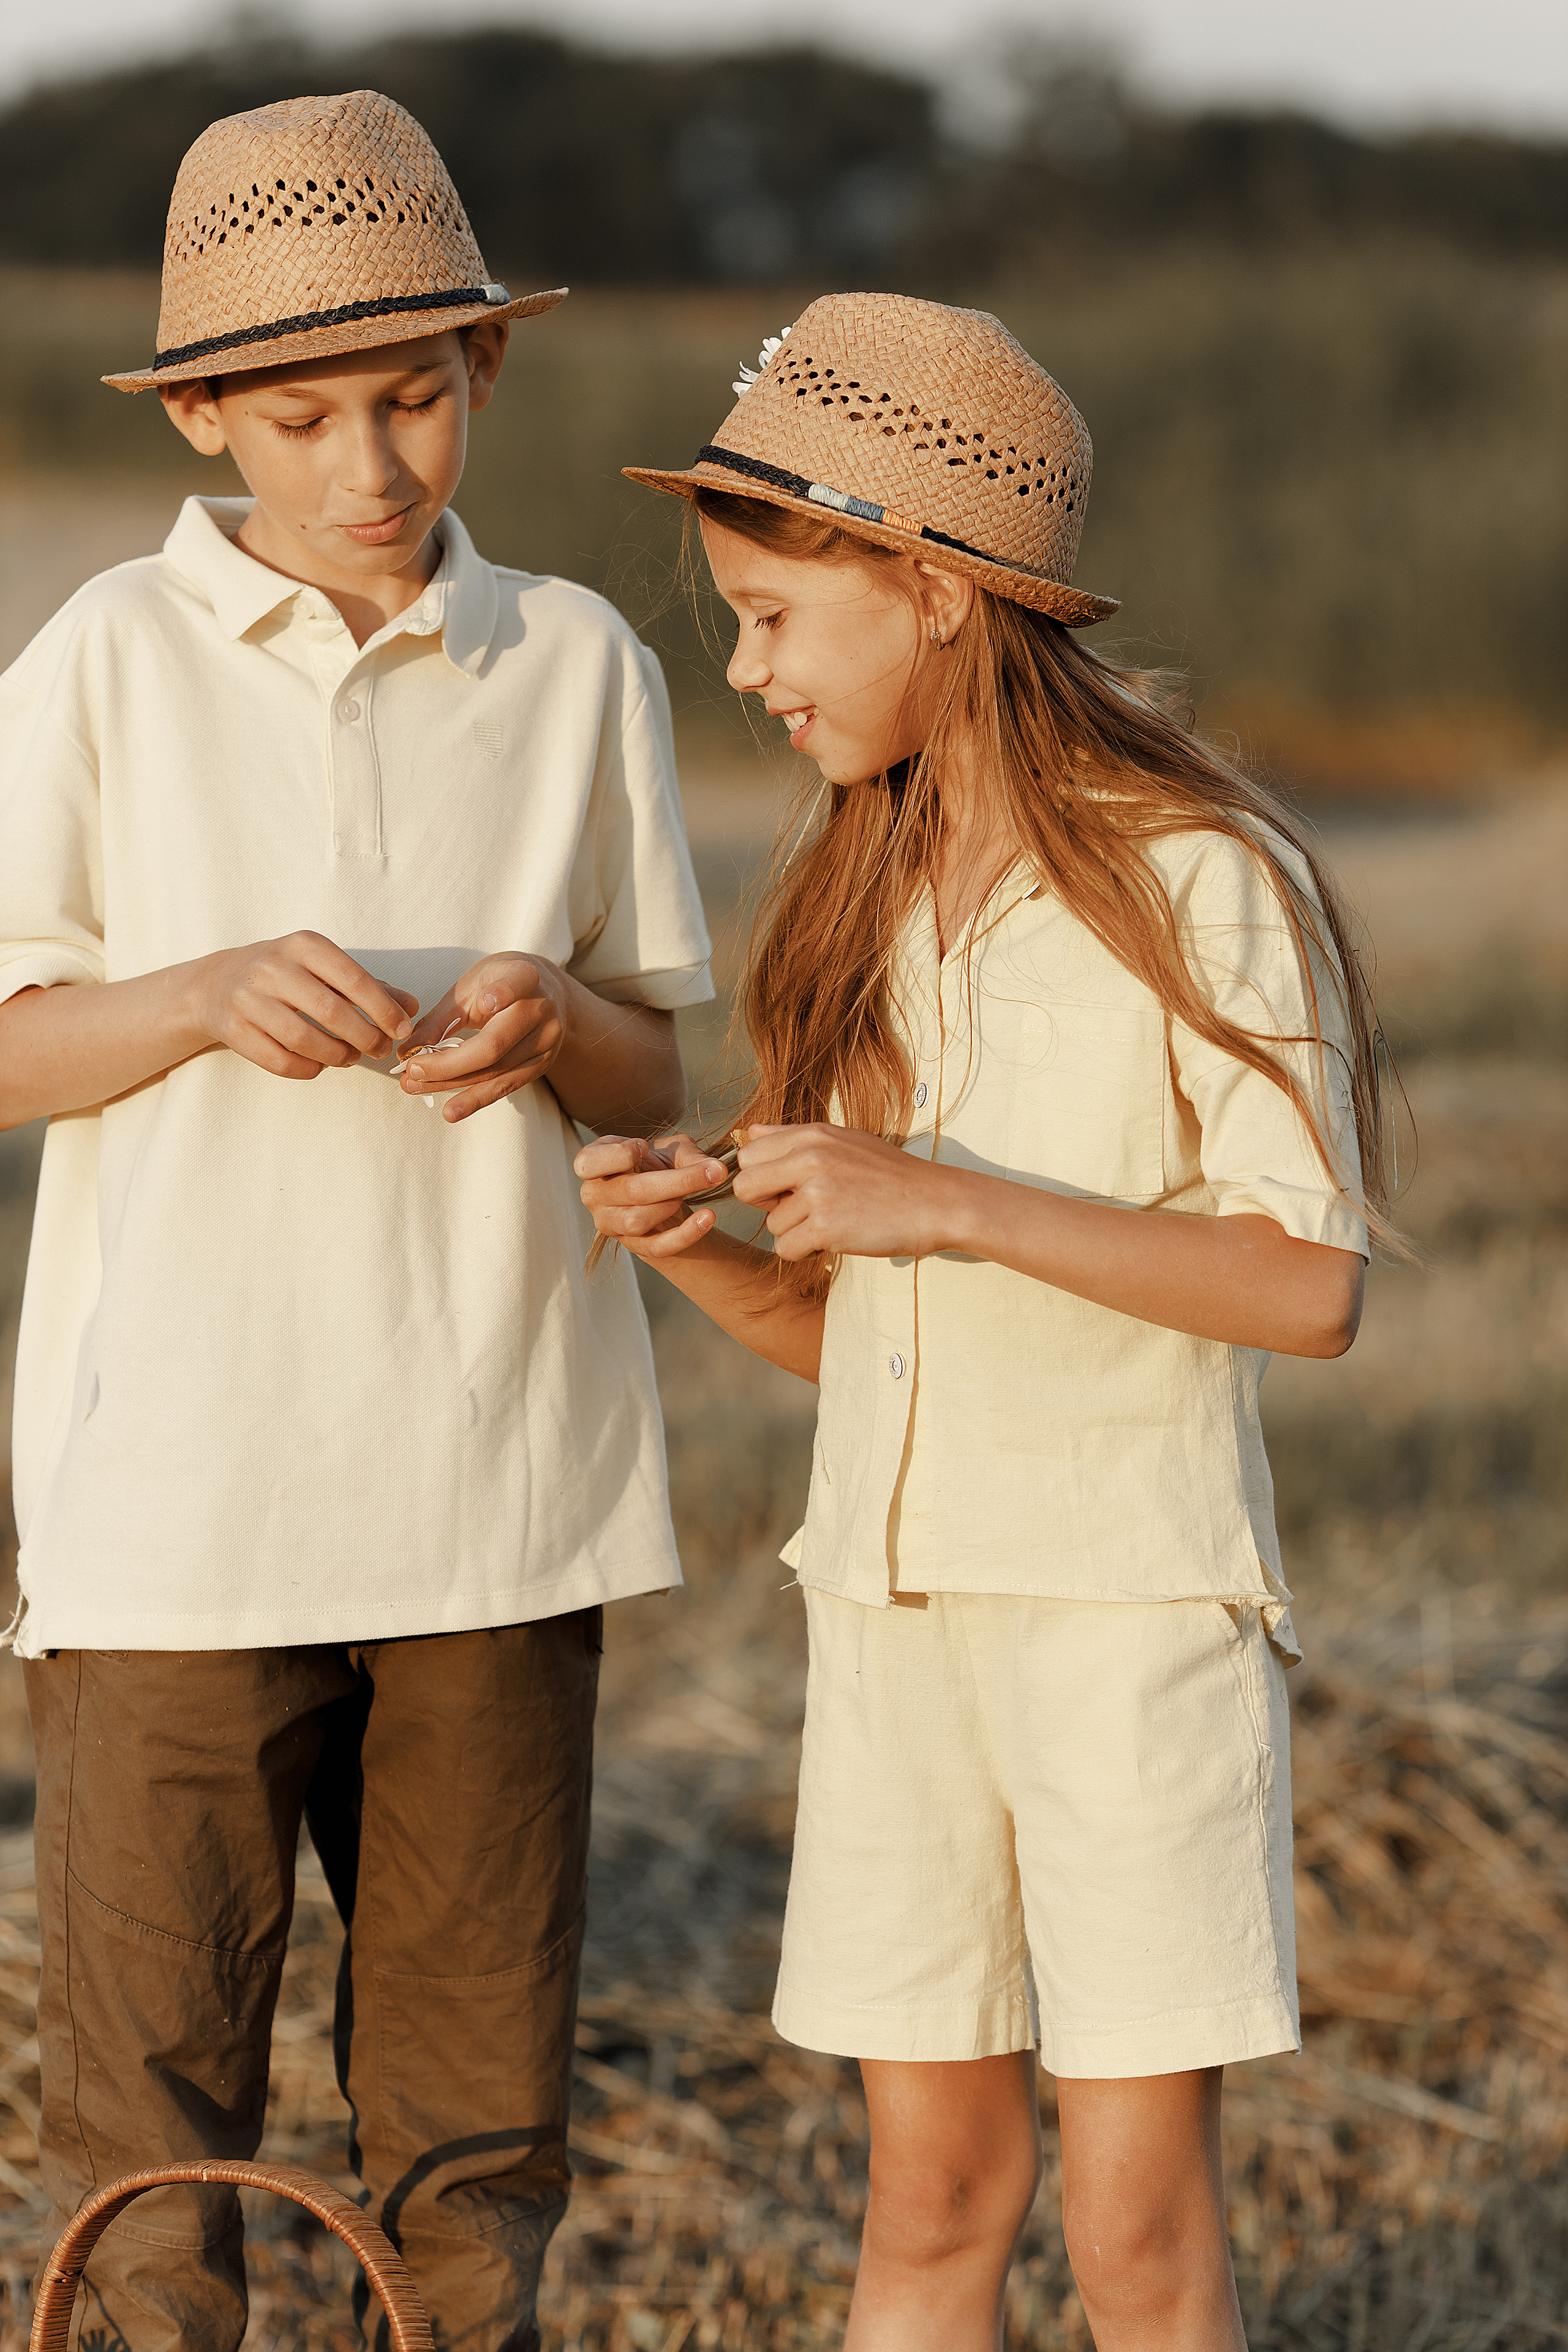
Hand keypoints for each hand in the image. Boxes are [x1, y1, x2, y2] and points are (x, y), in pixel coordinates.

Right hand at [189, 932, 416, 1077]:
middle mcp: (273, 967)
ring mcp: (248, 998)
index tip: (401, 1030)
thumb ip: (370, 987)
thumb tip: (411, 1007)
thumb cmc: (287, 975)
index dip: (382, 1009)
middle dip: (364, 1037)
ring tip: (350, 1057)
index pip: (353, 979)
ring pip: (303, 1039)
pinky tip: (321, 1065)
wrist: (218, 983)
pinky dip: (309, 1069)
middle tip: (379, 1050)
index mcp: (304, 945)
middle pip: (330, 1012)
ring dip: (337, 1056)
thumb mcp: (325, 968)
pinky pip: (279, 1061)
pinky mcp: (233, 1029)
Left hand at [397, 955, 566, 1120]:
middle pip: (495, 1044)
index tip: (485, 1002)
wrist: (545, 994)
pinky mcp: (542, 1065)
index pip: (518, 982)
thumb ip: (442, 1017)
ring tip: (416, 1088)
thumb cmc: (499, 984)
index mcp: (526, 975)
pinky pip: (506, 1086)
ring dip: (453, 1084)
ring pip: (497, 1071)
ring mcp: (546, 1041)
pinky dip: (475, 1099)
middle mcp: (542, 1009)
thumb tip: (408, 1051)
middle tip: (411, 1070)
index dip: (503, 993)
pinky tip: (452, 1111)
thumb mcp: (472, 987)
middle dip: (448, 1063)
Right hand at [574, 1133, 736, 1258]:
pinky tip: (708, 1218)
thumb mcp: (670, 1149)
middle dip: (676, 1181)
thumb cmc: (658, 1163)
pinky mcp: (630, 1245)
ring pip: (638, 1221)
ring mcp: (609, 1223)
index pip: (588, 1163)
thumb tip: (715, 1168)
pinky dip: (686, 1235)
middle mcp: (594, 1195)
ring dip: (672, 1205)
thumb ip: (689, 1155)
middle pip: (630, 1191)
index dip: (618, 1155)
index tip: (645, 1147)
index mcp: (592, 1163)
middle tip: (714, 1172)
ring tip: (691, 1193)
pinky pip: (656, 1247)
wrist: (660, 1194)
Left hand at [734, 1123, 956, 1261]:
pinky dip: (806, 1251)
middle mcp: (810, 1158)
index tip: (786, 1186)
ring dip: (796, 1231)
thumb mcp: (843, 1140)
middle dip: (765, 1204)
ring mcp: (817, 1192)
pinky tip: (836, 1238)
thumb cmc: (890, 1175)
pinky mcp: (825, 1227)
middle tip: (799, 1209)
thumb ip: (793, 1137)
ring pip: (771, 1224)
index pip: (749, 1154)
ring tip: (834, 1220)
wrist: (935, 1203)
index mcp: (812, 1135)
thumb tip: (749, 1132)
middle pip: (745, 1187)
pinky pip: (786, 1248)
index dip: (762, 1176)